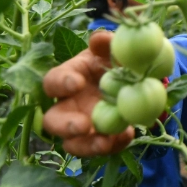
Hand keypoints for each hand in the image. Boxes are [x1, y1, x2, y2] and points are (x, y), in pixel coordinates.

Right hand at [42, 30, 134, 155]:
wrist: (134, 78)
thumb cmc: (114, 60)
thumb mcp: (112, 50)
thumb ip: (106, 44)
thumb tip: (100, 39)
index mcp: (68, 78)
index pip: (53, 82)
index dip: (61, 83)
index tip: (77, 83)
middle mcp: (68, 105)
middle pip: (52, 121)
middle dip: (65, 125)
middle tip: (83, 125)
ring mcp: (82, 126)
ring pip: (72, 144)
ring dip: (87, 145)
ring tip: (104, 142)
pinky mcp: (98, 139)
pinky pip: (101, 148)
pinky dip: (114, 144)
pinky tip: (128, 135)